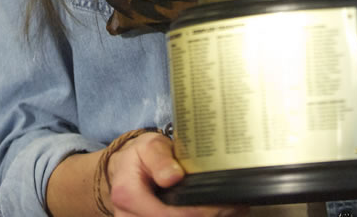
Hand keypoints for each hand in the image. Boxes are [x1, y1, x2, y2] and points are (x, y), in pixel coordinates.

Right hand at [103, 132, 245, 216]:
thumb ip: (160, 159)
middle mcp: (127, 216)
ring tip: (226, 211)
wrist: (126, 170)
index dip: (198, 212)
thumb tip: (173, 176)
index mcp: (127, 194)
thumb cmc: (139, 157)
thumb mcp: (149, 146)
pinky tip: (211, 214)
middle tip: (231, 208)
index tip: (221, 205)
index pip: (167, 215)